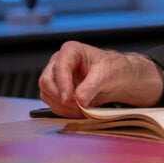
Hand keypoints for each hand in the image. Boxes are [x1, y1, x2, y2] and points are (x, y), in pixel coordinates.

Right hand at [38, 40, 163, 117]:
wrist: (117, 79)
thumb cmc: (113, 69)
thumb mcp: (105, 75)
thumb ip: (91, 86)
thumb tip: (79, 99)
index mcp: (71, 51)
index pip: (59, 67)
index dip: (62, 84)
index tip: (68, 99)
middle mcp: (59, 62)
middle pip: (46, 81)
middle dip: (60, 97)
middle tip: (78, 106)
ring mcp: (56, 77)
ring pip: (46, 94)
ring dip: (62, 106)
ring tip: (82, 109)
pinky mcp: (57, 91)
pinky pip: (52, 104)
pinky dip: (64, 111)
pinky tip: (79, 111)